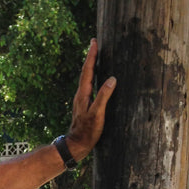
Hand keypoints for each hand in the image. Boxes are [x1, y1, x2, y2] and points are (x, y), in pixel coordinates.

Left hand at [65, 39, 115, 161]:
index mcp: (83, 94)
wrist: (77, 145)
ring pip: (86, 78)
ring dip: (90, 66)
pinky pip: (88, 85)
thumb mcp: (97, 114)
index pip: (87, 71)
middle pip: (85, 72)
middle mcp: (80, 95)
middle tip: (94, 43)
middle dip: (90, 57)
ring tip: (95, 56)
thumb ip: (103, 96)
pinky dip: (91, 76)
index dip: (91, 56)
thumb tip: (111, 79)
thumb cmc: (87, 132)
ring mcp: (81, 100)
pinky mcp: (84, 105)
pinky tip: (95, 77)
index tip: (94, 42)